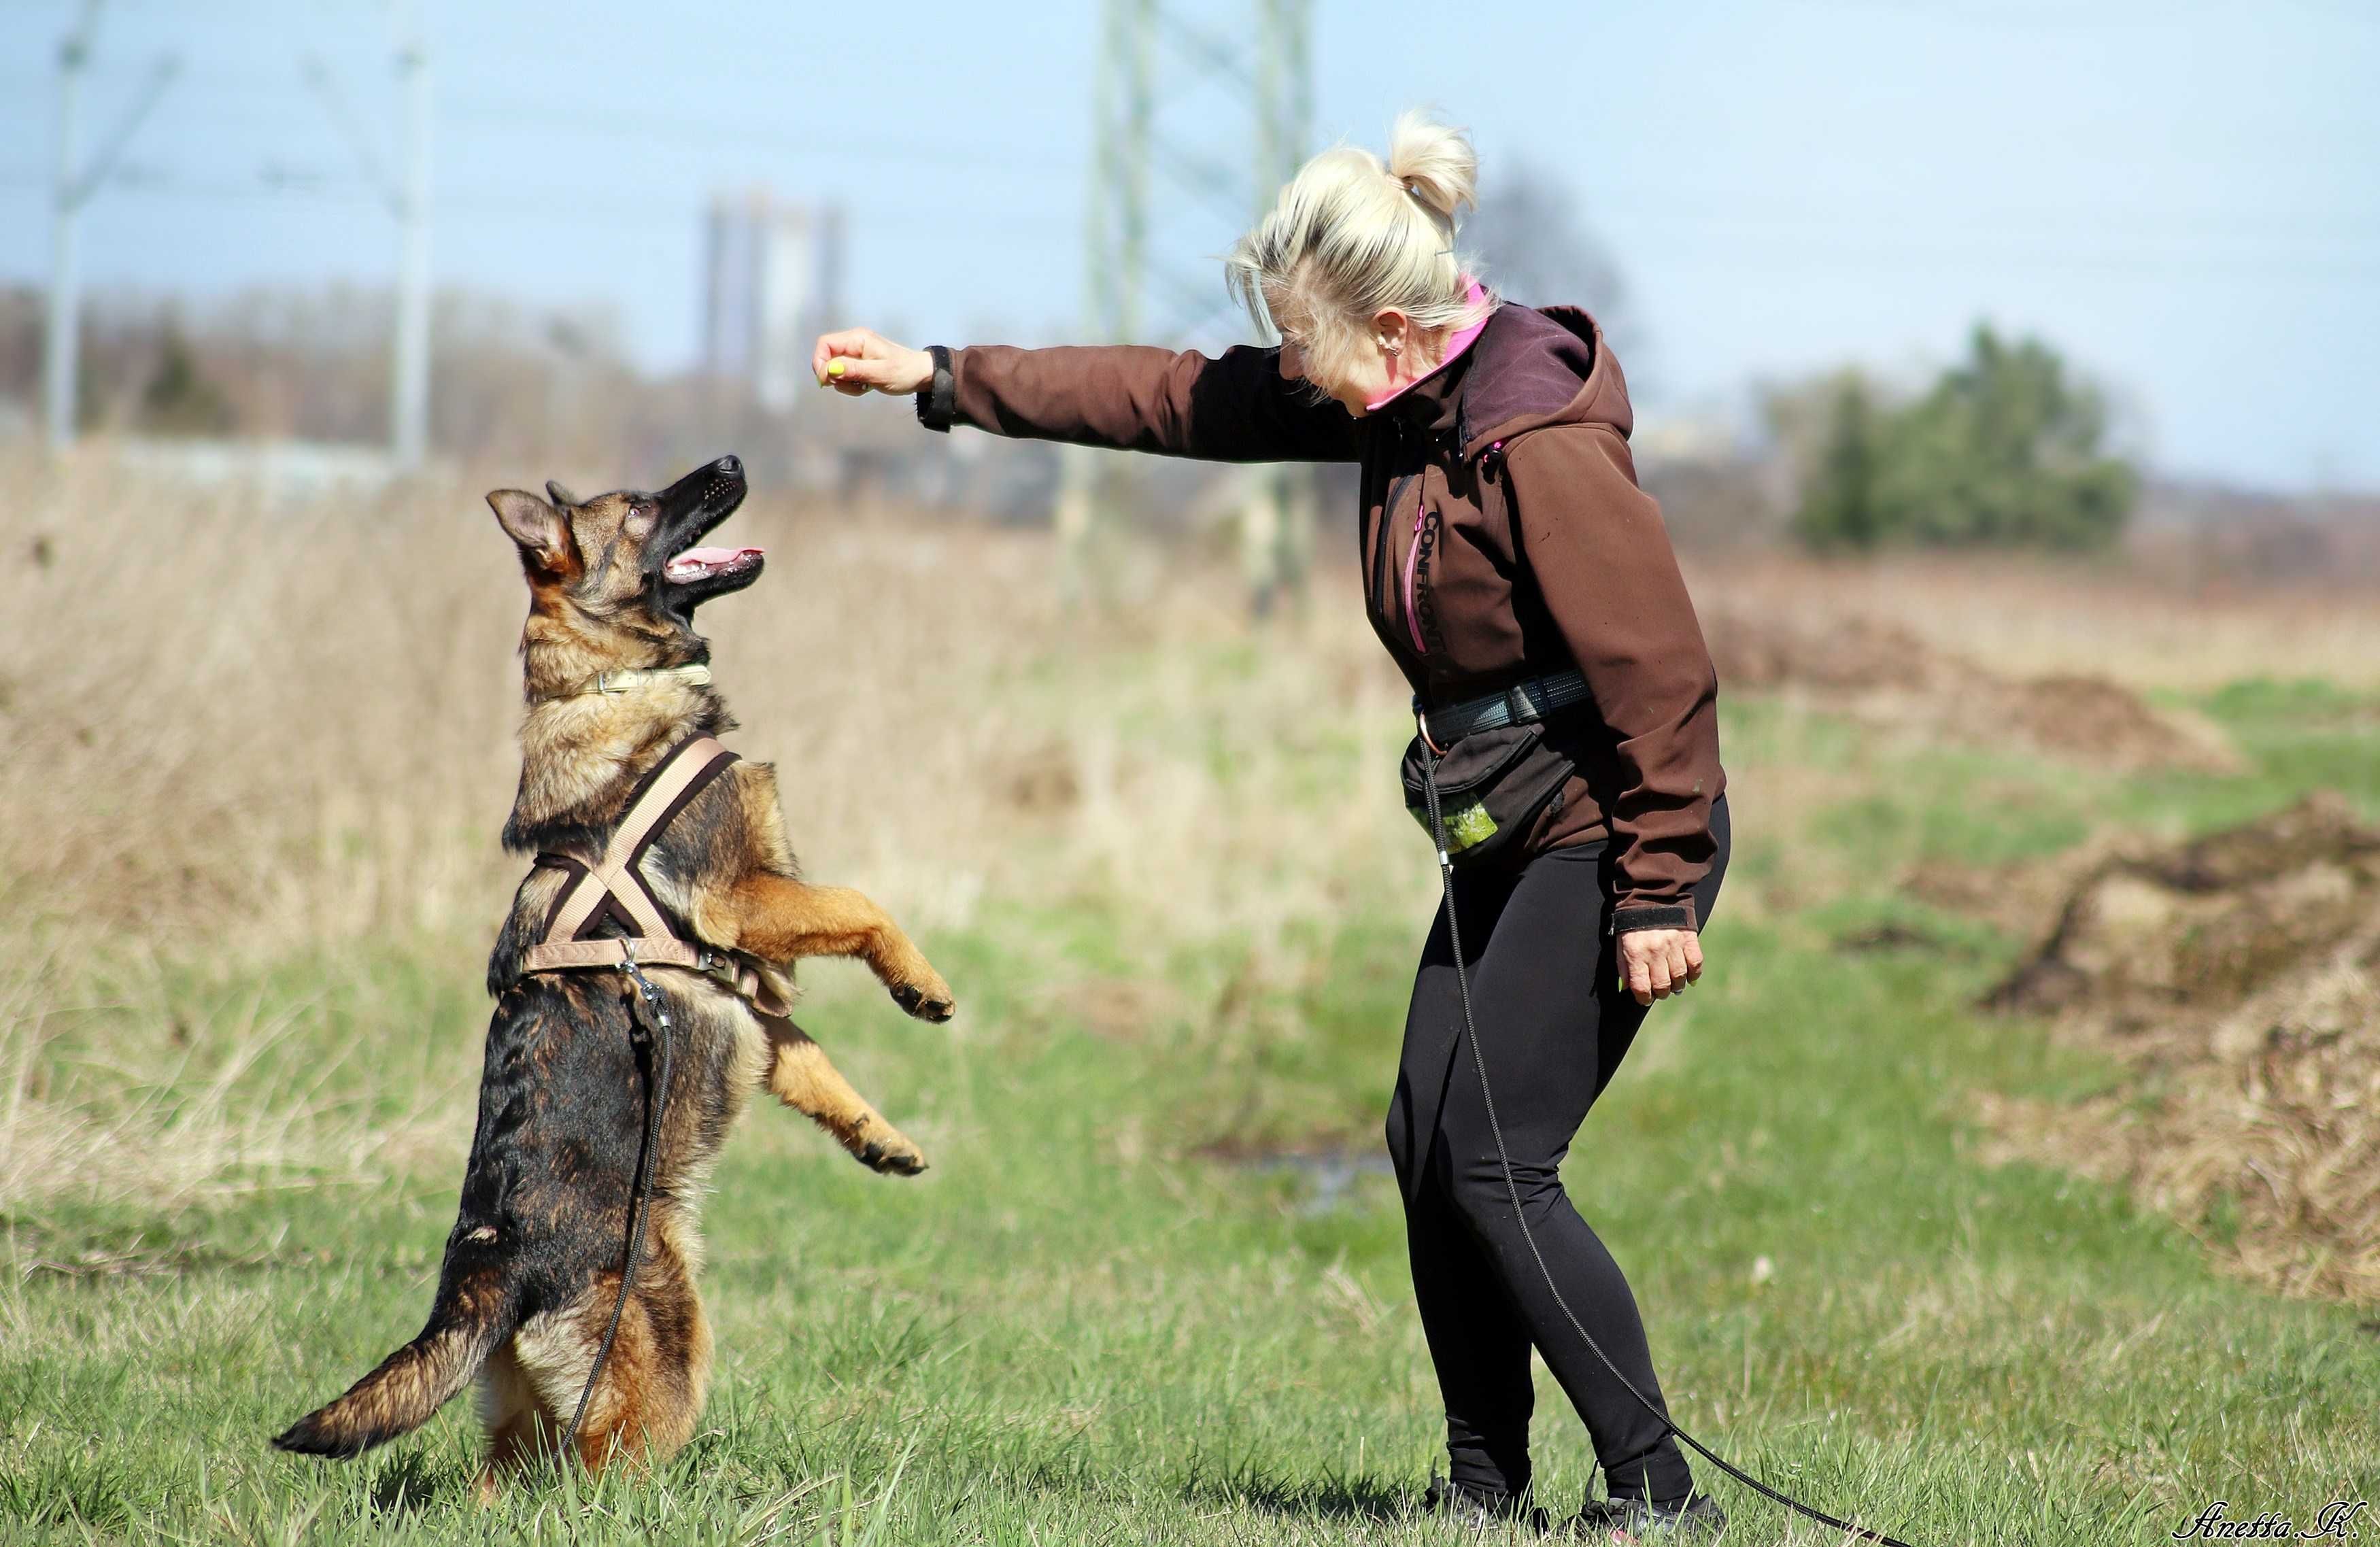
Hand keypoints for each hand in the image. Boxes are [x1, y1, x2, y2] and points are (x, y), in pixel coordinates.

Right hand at [811, 328, 934, 396]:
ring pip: (835, 371)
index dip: (820, 362)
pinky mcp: (859, 365)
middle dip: (835, 377)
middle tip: (854, 385)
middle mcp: (854, 344)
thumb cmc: (904, 372)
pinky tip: (866, 387)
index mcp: (857, 339)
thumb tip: (829, 369)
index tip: (827, 381)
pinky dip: (852, 386)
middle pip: (827, 359)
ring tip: (864, 386)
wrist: (921, 375)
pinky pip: (845, 377)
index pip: (824, 344)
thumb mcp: (879, 373)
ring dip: (845, 384)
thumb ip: (853, 370)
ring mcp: (856, 354)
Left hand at [1617, 927, 1702, 1005]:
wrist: (1649, 896)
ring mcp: (1674, 944)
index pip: (1642, 987)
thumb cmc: (1632, 924)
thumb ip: (1624, 967)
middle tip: (1659, 991)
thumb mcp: (1620, 944)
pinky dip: (1694, 973)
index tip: (1645, 998)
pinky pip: (1696, 962)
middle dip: (1660, 993)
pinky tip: (1689, 976)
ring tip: (1673, 985)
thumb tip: (1628, 989)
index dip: (1643, 998)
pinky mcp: (1689, 938)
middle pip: (1663, 985)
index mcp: (1636, 953)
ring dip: (1677, 985)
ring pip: (1680, 977)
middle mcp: (1655, 951)